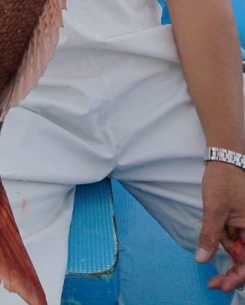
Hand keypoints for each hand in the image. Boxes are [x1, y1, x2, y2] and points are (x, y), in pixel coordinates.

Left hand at [196, 161, 244, 291]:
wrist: (224, 158)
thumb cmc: (223, 180)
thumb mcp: (214, 209)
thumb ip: (210, 236)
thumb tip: (202, 259)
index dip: (238, 277)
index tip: (221, 284)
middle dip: (232, 272)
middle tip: (214, 282)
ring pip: (239, 249)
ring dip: (226, 256)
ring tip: (210, 252)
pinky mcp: (241, 220)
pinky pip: (234, 238)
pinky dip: (224, 242)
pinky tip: (212, 242)